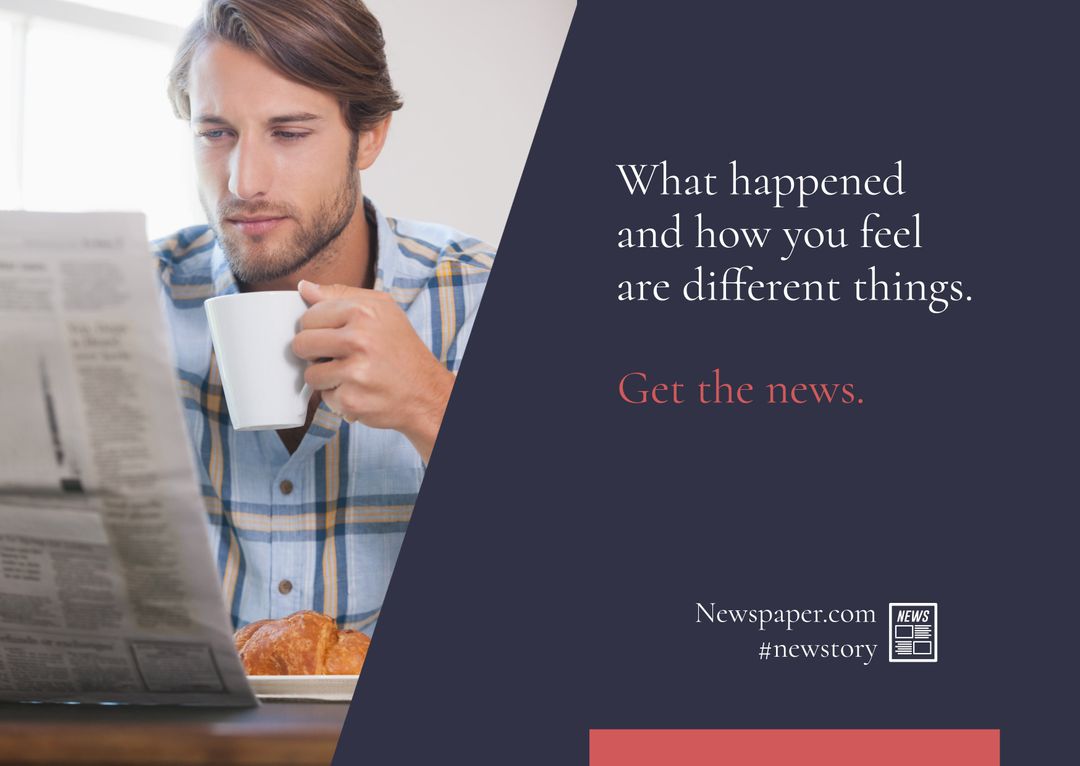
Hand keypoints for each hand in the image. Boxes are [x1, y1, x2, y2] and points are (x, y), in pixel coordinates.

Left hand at [292, 280, 454, 462]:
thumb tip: (305, 288)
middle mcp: (359, 339)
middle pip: (302, 344)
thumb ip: (341, 295)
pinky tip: (359, 390)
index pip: (309, 316)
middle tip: (339, 356)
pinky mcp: (351, 400)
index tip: (335, 336)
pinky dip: (339, 396)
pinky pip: (324, 397)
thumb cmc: (402, 349)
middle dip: (315, 352)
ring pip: (310, 373)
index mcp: (363, 311)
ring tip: (352, 374)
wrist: (426, 392)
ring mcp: (355, 372)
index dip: (318, 328)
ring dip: (326, 377)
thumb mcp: (382, 309)